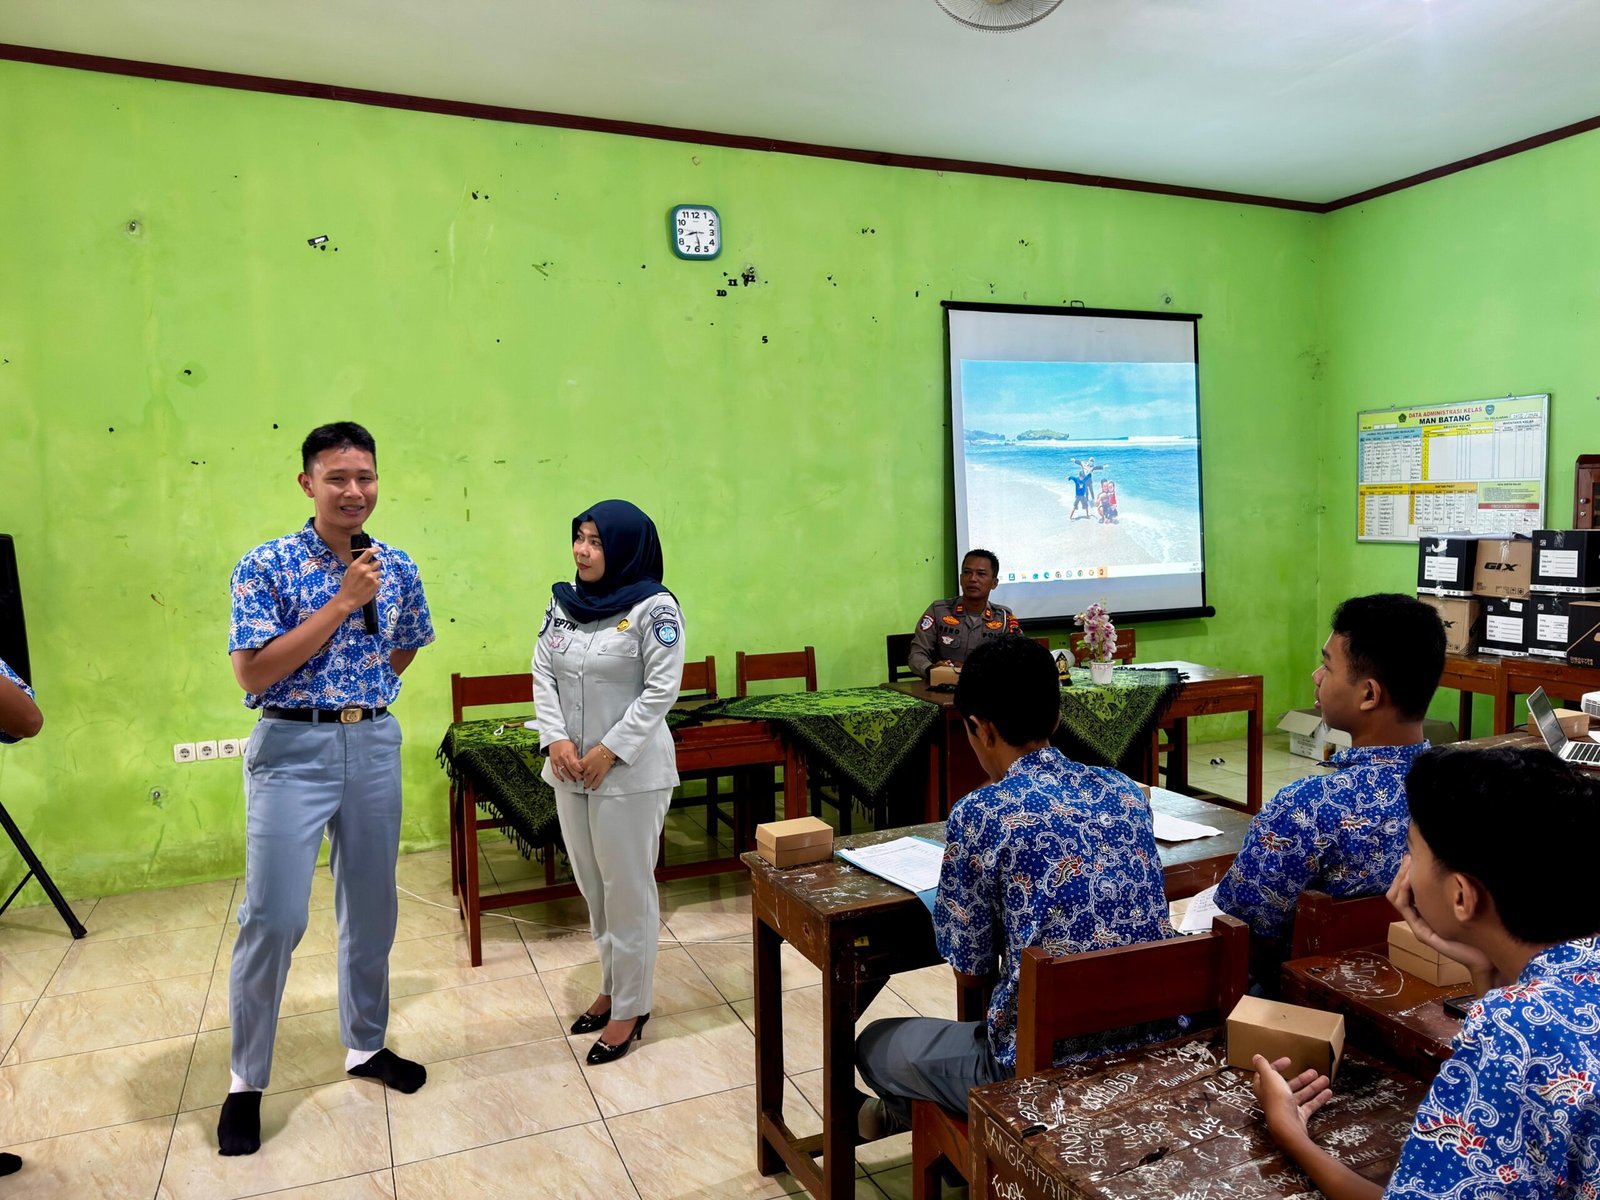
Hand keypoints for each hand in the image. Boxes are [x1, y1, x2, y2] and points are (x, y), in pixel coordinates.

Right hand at [338, 549, 381, 613]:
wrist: (348, 599)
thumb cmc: (347, 586)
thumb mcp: (349, 572)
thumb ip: (358, 566)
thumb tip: (367, 562)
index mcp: (356, 564)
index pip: (368, 553)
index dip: (375, 549)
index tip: (379, 549)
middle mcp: (364, 569)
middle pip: (377, 562)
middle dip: (375, 567)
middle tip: (370, 573)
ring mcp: (371, 576)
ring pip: (379, 572)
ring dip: (376, 576)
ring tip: (368, 583)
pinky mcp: (376, 584)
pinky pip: (379, 581)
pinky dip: (376, 584)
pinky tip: (369, 588)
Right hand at [546, 739, 582, 783]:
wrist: (555, 740)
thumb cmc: (565, 743)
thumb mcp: (574, 748)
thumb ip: (577, 757)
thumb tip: (581, 765)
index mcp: (568, 753)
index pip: (574, 764)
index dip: (579, 770)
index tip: (583, 772)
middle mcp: (562, 758)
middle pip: (570, 769)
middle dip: (576, 775)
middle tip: (581, 778)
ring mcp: (557, 761)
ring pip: (563, 772)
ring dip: (569, 777)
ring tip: (574, 779)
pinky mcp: (552, 762)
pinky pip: (555, 771)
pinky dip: (559, 777)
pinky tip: (563, 779)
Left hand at [577, 744, 617, 789]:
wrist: (607, 750)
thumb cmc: (598, 749)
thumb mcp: (588, 753)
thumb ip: (584, 759)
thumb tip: (583, 763)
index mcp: (584, 762)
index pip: (576, 770)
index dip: (576, 773)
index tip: (576, 775)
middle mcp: (588, 768)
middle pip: (582, 776)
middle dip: (581, 779)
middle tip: (580, 782)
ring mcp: (594, 771)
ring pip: (589, 780)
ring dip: (587, 784)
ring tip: (586, 786)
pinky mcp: (601, 773)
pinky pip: (597, 781)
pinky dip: (595, 785)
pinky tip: (593, 788)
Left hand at [1252, 1054, 1332, 1145]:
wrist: (1286, 1126)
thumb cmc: (1276, 1099)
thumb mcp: (1269, 1077)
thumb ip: (1263, 1066)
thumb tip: (1256, 1056)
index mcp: (1265, 1087)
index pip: (1269, 1074)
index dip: (1277, 1066)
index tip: (1289, 1061)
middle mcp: (1275, 1098)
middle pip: (1289, 1085)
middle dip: (1302, 1078)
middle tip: (1314, 1072)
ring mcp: (1288, 1108)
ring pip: (1302, 1095)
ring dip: (1313, 1086)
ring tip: (1325, 1079)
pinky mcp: (1299, 1117)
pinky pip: (1310, 1106)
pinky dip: (1319, 1099)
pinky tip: (1328, 1092)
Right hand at [1386, 856, 1494, 979]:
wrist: (1485, 956)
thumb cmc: (1479, 929)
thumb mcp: (1463, 903)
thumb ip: (1451, 890)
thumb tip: (1447, 865)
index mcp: (1426, 910)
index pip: (1405, 888)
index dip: (1406, 872)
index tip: (1412, 857)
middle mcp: (1418, 917)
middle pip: (1397, 892)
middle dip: (1400, 873)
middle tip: (1409, 858)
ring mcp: (1418, 925)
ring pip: (1396, 898)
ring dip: (1400, 880)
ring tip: (1409, 867)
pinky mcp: (1421, 932)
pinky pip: (1405, 908)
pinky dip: (1405, 892)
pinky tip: (1411, 881)